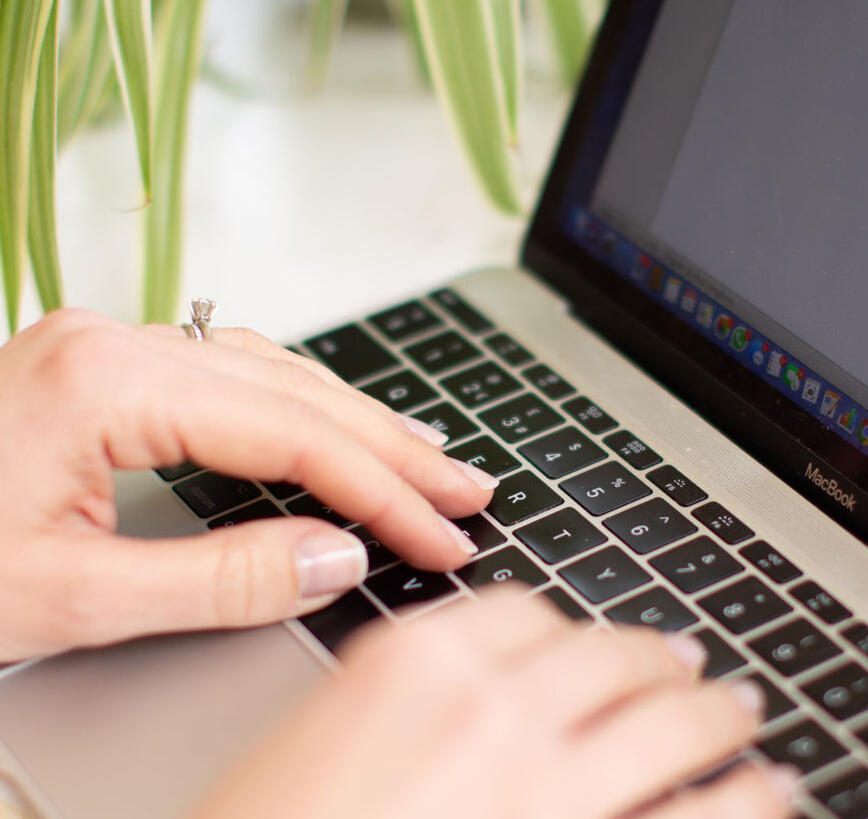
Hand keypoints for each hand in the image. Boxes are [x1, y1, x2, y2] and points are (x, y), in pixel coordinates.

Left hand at [0, 308, 496, 660]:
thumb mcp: (66, 598)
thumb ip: (219, 578)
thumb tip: (336, 556)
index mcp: (106, 383)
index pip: (294, 435)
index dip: (384, 492)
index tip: (444, 536)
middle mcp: (111, 344)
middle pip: (295, 389)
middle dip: (391, 447)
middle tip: (468, 490)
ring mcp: (101, 348)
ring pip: (267, 373)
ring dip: (352, 421)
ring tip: (423, 459)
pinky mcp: (95, 370)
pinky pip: (225, 376)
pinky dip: (294, 411)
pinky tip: (330, 430)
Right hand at [195, 589, 798, 818]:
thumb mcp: (312, 754)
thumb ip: (400, 708)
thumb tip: (479, 701)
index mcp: (416, 663)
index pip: (531, 616)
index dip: (579, 633)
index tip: (602, 647)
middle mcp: (496, 708)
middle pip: (615, 658)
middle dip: (663, 662)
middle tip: (693, 670)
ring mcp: (554, 785)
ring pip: (675, 722)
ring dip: (721, 717)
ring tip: (744, 717)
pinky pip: (708, 811)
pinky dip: (750, 796)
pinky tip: (770, 792)